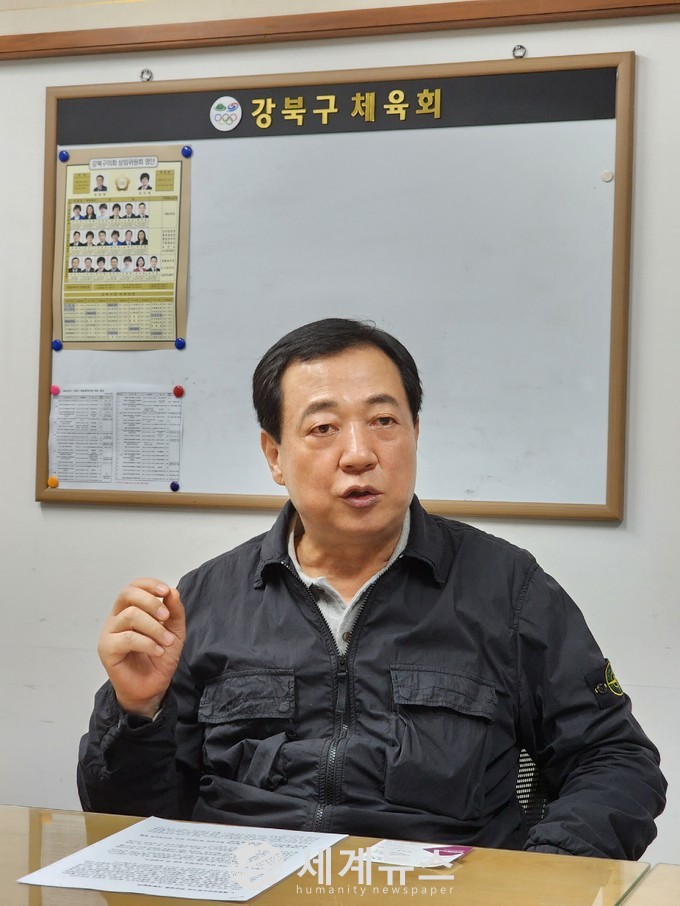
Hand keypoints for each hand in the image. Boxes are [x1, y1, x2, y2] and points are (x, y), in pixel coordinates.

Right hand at [97, 578, 185, 717]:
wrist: (152, 687)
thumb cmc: (159, 657)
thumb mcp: (174, 631)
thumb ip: (174, 611)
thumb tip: (172, 592)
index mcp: (130, 609)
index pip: (134, 586)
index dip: (150, 584)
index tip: (166, 591)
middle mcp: (116, 618)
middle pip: (127, 594)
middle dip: (151, 601)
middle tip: (166, 616)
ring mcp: (109, 633)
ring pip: (130, 616)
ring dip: (154, 627)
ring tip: (166, 641)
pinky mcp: (107, 650)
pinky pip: (127, 638)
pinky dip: (148, 643)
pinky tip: (158, 651)